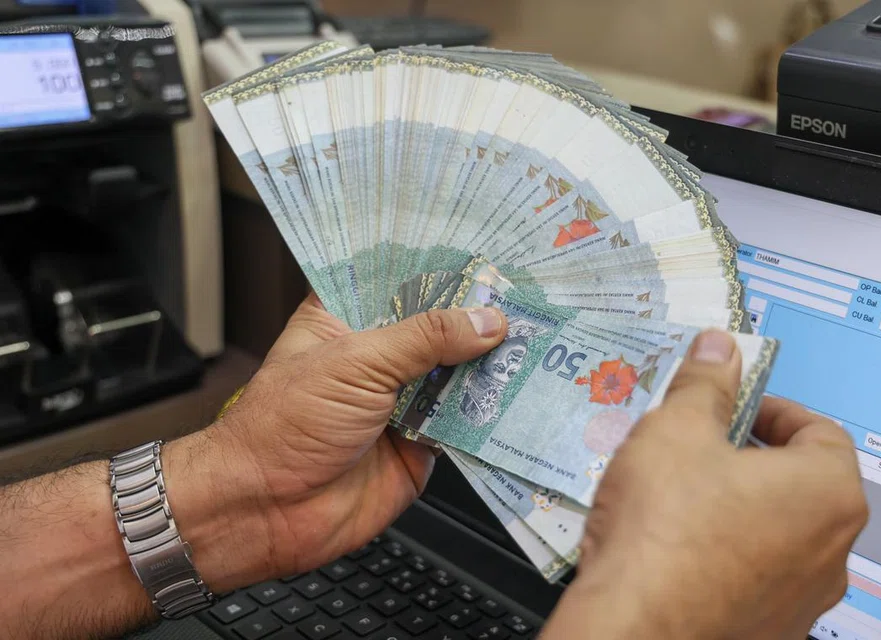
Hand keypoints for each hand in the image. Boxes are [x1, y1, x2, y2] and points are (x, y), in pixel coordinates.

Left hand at [163, 295, 506, 589]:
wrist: (268, 511)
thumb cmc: (284, 426)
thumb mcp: (357, 362)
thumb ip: (426, 338)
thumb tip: (485, 323)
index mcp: (347, 318)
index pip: (400, 278)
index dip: (440, 266)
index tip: (487, 250)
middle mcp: (378, 355)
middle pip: (439, 325)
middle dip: (478, 314)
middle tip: (526, 292)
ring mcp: (402, 398)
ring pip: (458, 371)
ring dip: (491, 360)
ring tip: (536, 333)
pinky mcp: (421, 442)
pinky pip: (465, 421)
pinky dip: (491, 409)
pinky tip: (522, 388)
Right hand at [540, 330, 868, 639]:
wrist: (635, 626)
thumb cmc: (663, 528)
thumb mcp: (677, 429)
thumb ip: (705, 383)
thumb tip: (719, 349)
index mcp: (826, 491)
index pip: (820, 430)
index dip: (772, 408)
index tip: (734, 405)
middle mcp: (831, 550)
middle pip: (801, 482)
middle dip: (750, 456)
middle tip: (699, 443)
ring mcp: (802, 597)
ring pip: (778, 532)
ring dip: (740, 505)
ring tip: (680, 493)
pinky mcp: (768, 628)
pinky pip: (756, 575)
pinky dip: (727, 553)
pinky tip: (678, 544)